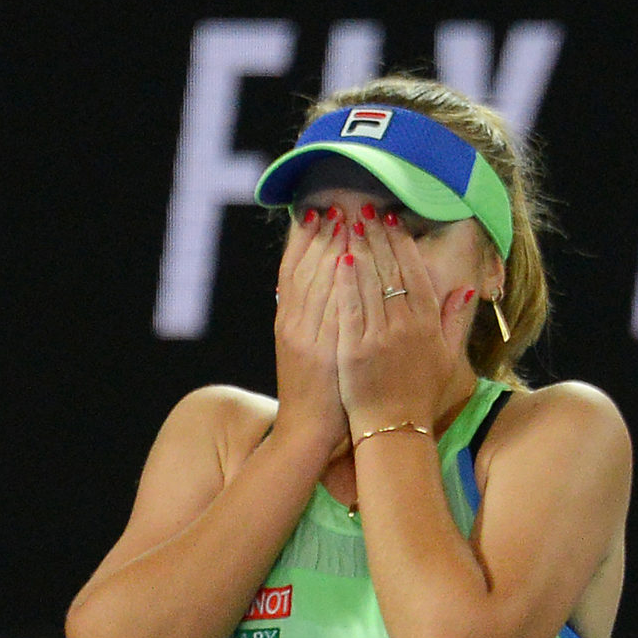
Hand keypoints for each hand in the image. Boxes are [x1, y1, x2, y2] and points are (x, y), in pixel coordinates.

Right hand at [272, 208, 349, 453]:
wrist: (307, 432)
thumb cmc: (315, 393)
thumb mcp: (304, 350)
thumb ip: (310, 318)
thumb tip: (323, 285)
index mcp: (286, 321)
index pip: (292, 270)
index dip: (303, 240)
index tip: (317, 213)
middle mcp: (291, 324)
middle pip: (304, 269)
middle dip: (321, 235)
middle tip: (337, 206)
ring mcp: (305, 337)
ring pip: (316, 282)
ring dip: (333, 248)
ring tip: (348, 220)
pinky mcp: (320, 351)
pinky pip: (330, 308)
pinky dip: (338, 282)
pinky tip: (350, 258)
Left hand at [333, 209, 474, 435]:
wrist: (394, 431)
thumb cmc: (420, 396)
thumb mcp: (448, 358)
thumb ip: (456, 321)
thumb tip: (467, 286)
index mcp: (428, 324)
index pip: (414, 272)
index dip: (402, 243)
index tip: (391, 220)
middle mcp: (406, 326)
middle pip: (390, 270)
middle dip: (377, 236)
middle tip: (364, 210)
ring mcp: (380, 337)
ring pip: (368, 283)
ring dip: (358, 248)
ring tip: (347, 223)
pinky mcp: (354, 350)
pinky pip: (349, 308)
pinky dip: (344, 281)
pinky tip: (338, 259)